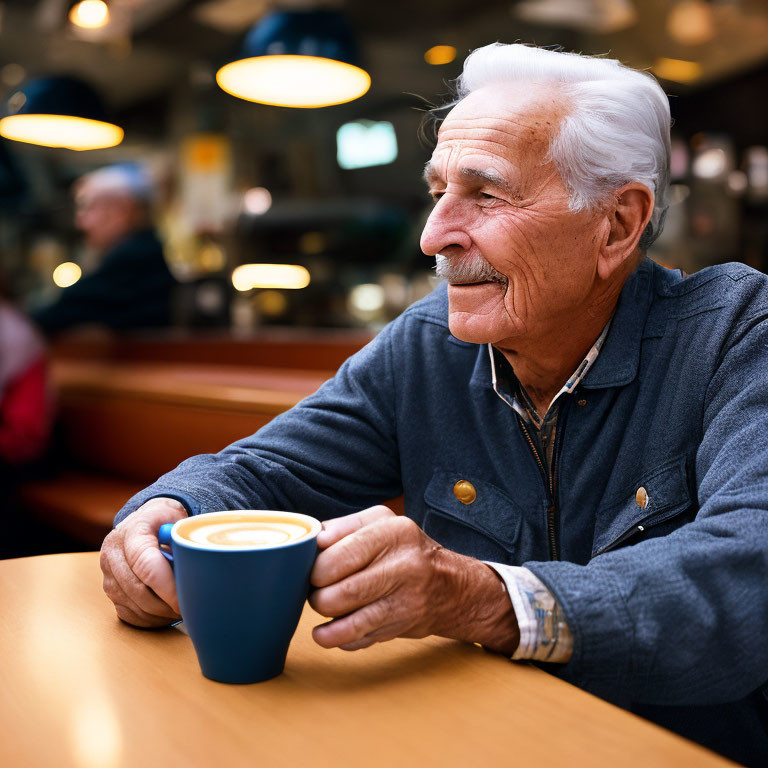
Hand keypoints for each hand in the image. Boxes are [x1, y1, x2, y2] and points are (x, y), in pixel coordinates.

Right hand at [100, 497, 186, 626]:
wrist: (147, 520)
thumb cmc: (167, 521)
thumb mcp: (179, 521)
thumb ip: (185, 541)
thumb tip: (198, 565)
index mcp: (132, 532)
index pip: (147, 565)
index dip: (167, 587)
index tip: (185, 600)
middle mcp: (114, 552)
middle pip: (137, 590)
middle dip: (165, 605)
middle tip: (188, 608)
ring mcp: (108, 572)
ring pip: (132, 605)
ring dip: (158, 614)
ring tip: (179, 610)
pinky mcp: (110, 589)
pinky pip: (127, 613)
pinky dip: (149, 618)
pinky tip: (165, 613)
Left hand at [308, 506, 518, 652]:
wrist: (449, 586)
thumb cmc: (405, 550)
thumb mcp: (382, 522)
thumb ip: (344, 526)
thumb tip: (312, 540)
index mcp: (394, 532)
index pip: (338, 555)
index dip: (316, 567)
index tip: (312, 568)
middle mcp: (404, 566)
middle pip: (340, 591)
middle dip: (317, 594)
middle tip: (316, 589)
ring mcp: (405, 600)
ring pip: (347, 619)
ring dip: (324, 618)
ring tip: (323, 606)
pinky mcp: (401, 627)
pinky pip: (357, 639)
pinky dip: (337, 637)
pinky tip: (332, 629)